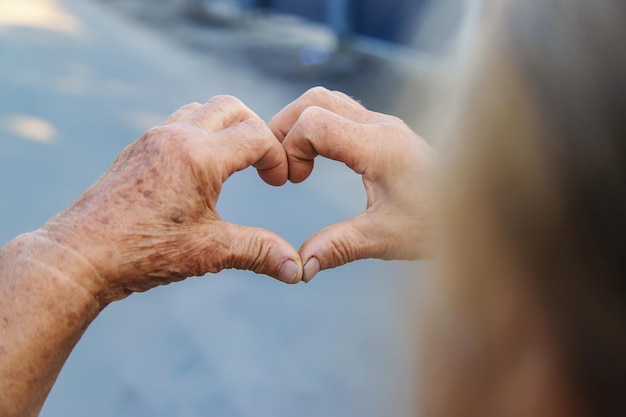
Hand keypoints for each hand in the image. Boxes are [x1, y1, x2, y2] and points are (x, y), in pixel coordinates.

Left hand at [40, 96, 302, 304]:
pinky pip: (177, 124)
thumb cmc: (143, 252)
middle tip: (262, 163)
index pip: (256, 135)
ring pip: (200, 109)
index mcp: (199, 157)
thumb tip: (297, 270)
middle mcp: (176, 137)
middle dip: (256, 129)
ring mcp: (153, 139)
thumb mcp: (209, 252)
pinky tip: (199, 172)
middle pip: (230, 107)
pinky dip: (199, 134)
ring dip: (225, 127)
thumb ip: (258, 252)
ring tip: (233, 163)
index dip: (277, 156)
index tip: (279, 183)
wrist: (79, 255)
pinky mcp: (137, 150)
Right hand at [269, 87, 434, 281]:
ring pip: (327, 100)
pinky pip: (341, 111)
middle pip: (314, 100)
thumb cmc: (437, 224)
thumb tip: (300, 268)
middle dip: (286, 128)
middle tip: (283, 167)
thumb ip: (339, 247)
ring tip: (297, 163)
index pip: (314, 122)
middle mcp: (380, 126)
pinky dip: (318, 126)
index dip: (290, 147)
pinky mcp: (386, 131)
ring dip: (301, 124)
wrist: (481, 209)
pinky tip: (319, 159)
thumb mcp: (385, 239)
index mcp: (378, 146)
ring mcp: (384, 124)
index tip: (292, 180)